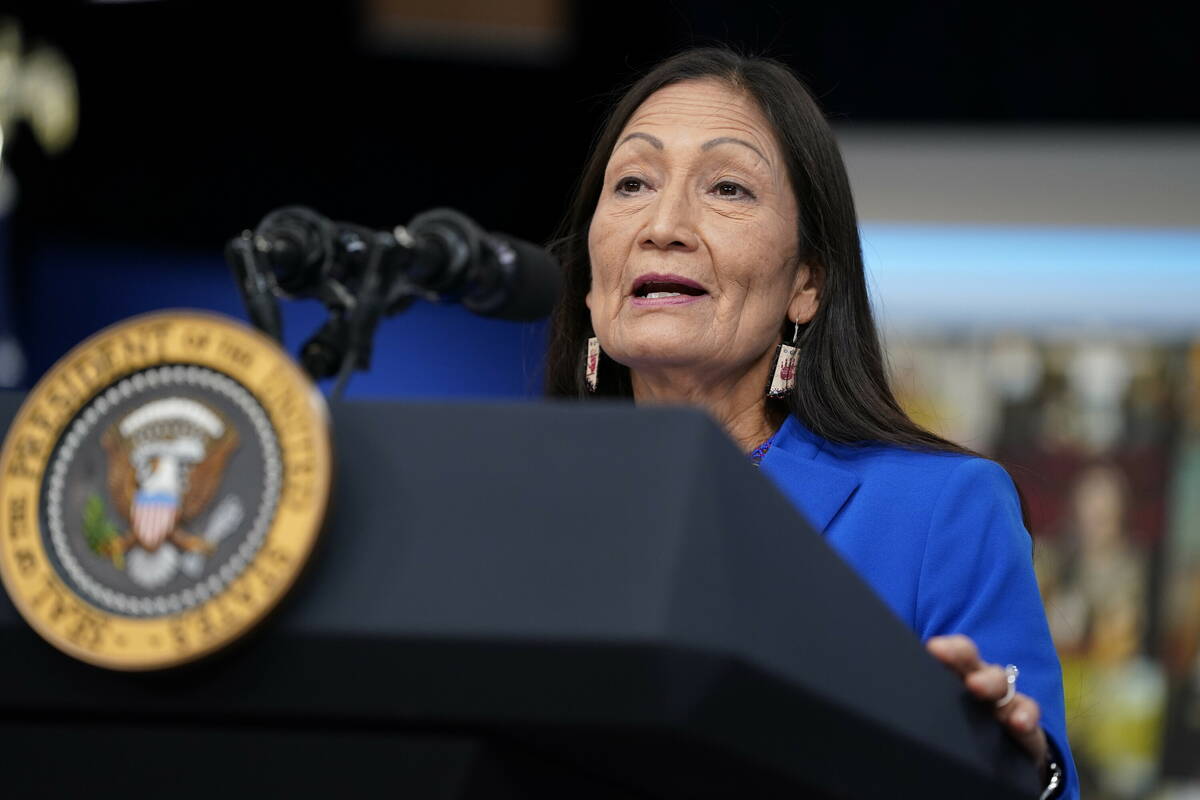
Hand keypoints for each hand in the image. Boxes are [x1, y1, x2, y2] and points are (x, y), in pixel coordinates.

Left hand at [926, 634, 1048, 770]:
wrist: (1002, 753)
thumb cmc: (961, 722)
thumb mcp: (938, 705)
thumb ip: (915, 694)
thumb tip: (870, 688)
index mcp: (960, 674)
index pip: (954, 653)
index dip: (946, 649)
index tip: (930, 648)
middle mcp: (982, 682)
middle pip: (973, 661)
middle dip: (960, 654)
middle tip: (941, 653)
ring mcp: (1005, 701)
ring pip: (1003, 683)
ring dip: (991, 682)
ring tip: (978, 687)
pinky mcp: (1026, 726)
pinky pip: (1028, 715)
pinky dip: (1025, 716)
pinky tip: (1018, 722)